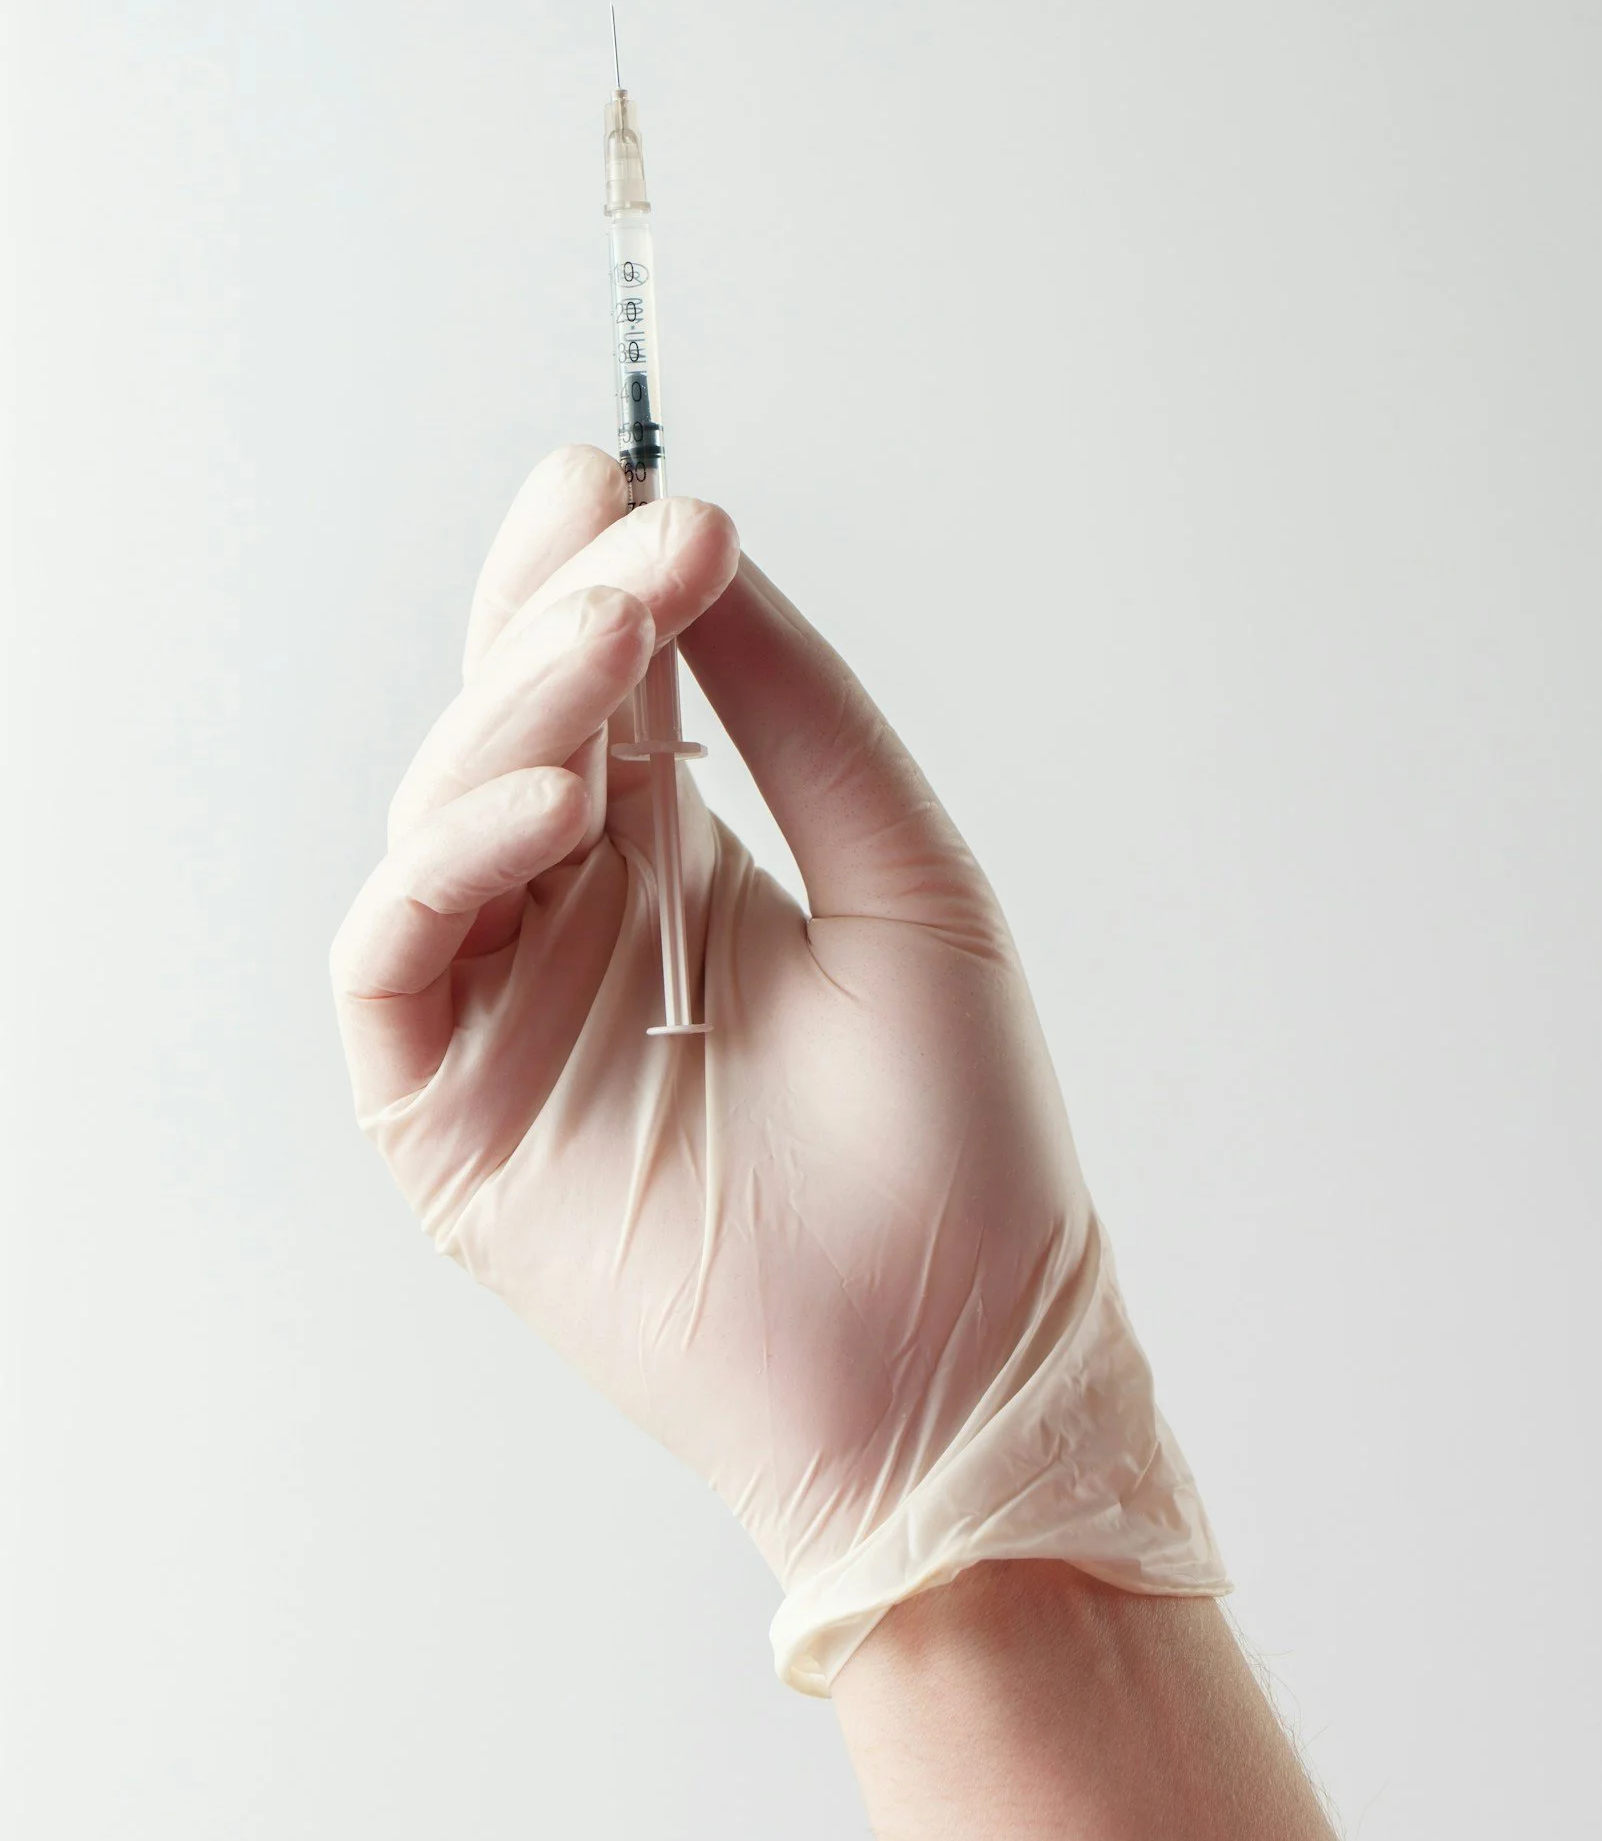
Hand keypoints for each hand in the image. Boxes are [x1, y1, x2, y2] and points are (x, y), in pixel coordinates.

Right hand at [332, 447, 1223, 1688]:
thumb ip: (799, 714)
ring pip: (441, 819)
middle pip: (506, 730)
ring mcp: (504, 1013)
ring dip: (515, 716)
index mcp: (678, 864)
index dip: (594, 578)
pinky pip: (397, 956)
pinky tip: (562, 804)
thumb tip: (707, 552)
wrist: (964, 1362)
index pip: (600, 689)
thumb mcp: (905, 876)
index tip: (633, 478)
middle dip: (553, 617)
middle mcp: (574, 922)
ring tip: (612, 647)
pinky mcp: (447, 1115)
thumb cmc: (961, 1139)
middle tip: (627, 529)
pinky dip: (452, 863)